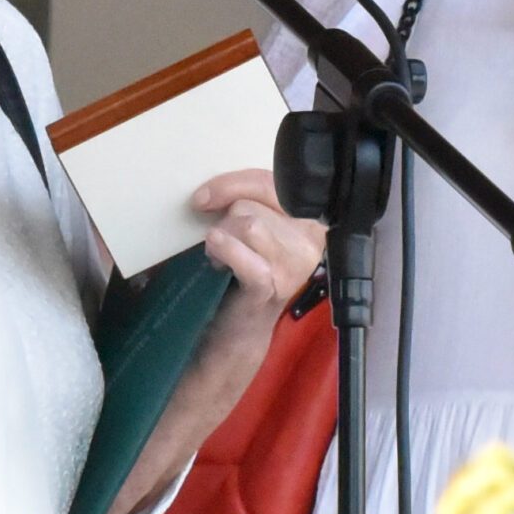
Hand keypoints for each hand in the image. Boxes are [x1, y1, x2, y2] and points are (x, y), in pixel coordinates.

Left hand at [196, 170, 326, 307]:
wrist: (239, 331)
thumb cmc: (243, 275)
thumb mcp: (255, 230)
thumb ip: (249, 203)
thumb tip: (210, 193)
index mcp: (310, 220)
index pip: (270, 182)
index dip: (231, 185)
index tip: (203, 198)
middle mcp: (310, 240)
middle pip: (252, 204)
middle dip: (226, 220)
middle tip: (222, 244)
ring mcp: (294, 264)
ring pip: (247, 223)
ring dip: (223, 237)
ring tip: (222, 257)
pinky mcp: (273, 285)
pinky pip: (240, 251)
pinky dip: (222, 251)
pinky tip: (218, 264)